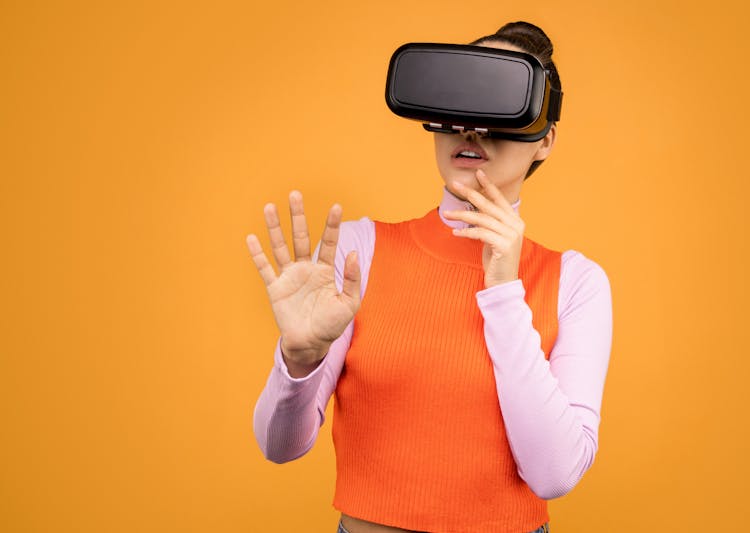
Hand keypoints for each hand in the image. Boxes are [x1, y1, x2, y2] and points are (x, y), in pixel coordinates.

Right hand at [245, 191, 360, 372]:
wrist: (311, 344)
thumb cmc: (332, 325)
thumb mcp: (349, 303)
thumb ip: (352, 279)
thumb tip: (352, 253)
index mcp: (325, 270)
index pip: (328, 243)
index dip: (331, 225)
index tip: (336, 206)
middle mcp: (305, 269)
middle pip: (300, 237)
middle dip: (298, 216)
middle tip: (295, 194)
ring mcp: (289, 277)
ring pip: (280, 247)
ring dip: (275, 228)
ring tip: (269, 207)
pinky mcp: (275, 289)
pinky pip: (265, 269)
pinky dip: (257, 254)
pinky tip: (251, 238)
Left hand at [443, 169, 524, 288]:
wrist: (504, 283)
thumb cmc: (497, 260)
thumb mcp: (493, 237)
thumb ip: (489, 223)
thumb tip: (472, 211)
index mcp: (515, 220)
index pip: (500, 199)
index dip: (489, 185)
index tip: (478, 172)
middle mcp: (516, 225)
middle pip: (489, 205)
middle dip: (470, 193)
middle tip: (455, 184)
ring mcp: (511, 235)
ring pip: (482, 218)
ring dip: (461, 214)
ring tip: (446, 213)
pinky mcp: (504, 245)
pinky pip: (481, 233)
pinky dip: (466, 232)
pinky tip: (455, 232)